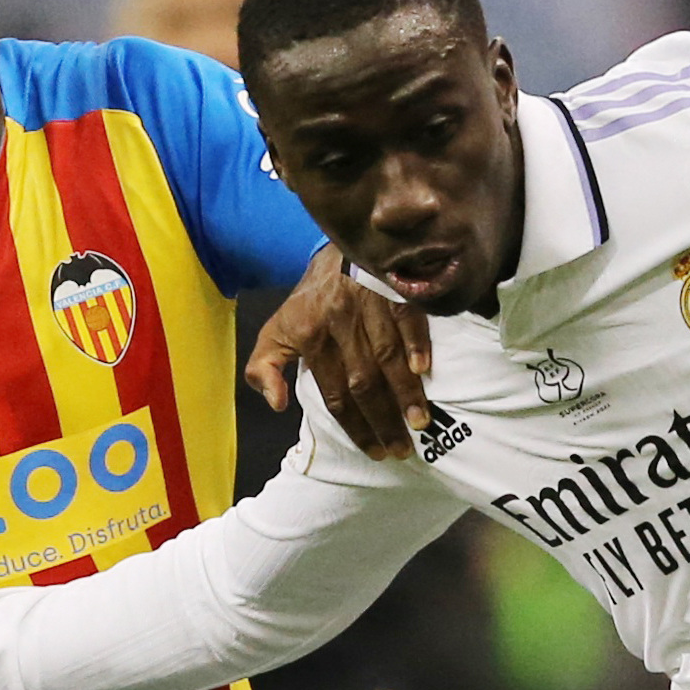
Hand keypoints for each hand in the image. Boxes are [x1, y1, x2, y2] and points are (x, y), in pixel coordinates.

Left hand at [246, 245, 434, 461]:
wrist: (342, 239)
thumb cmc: (313, 294)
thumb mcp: (277, 327)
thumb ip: (264, 366)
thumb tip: (276, 405)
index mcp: (309, 335)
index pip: (333, 392)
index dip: (353, 426)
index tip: (373, 451)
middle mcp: (337, 322)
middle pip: (362, 382)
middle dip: (382, 420)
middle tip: (401, 449)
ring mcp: (367, 305)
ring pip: (387, 357)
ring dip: (404, 393)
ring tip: (419, 424)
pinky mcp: (393, 289)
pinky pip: (407, 319)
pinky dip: (416, 343)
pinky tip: (424, 369)